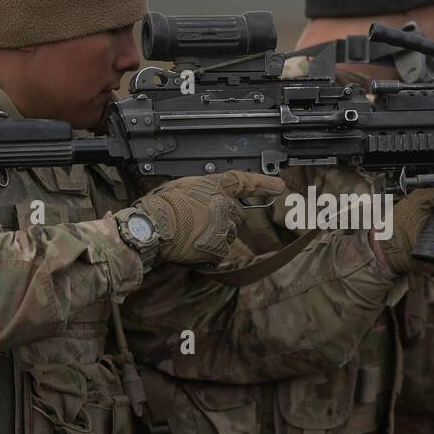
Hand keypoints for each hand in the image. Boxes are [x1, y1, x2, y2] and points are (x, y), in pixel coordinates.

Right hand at [134, 171, 287, 264]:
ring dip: (217, 235)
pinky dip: (210, 250)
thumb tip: (210, 199)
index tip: (280, 186)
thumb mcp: (183, 185)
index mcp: (217, 186)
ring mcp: (225, 228)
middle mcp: (226, 206)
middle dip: (224, 218)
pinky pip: (221, 250)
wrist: (153, 226)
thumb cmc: (162, 205)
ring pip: (229, 234)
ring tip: (192, 232)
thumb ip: (203, 190)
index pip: (245, 182)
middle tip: (200, 219)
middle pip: (237, 215)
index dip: (264, 185)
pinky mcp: (220, 247)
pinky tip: (193, 244)